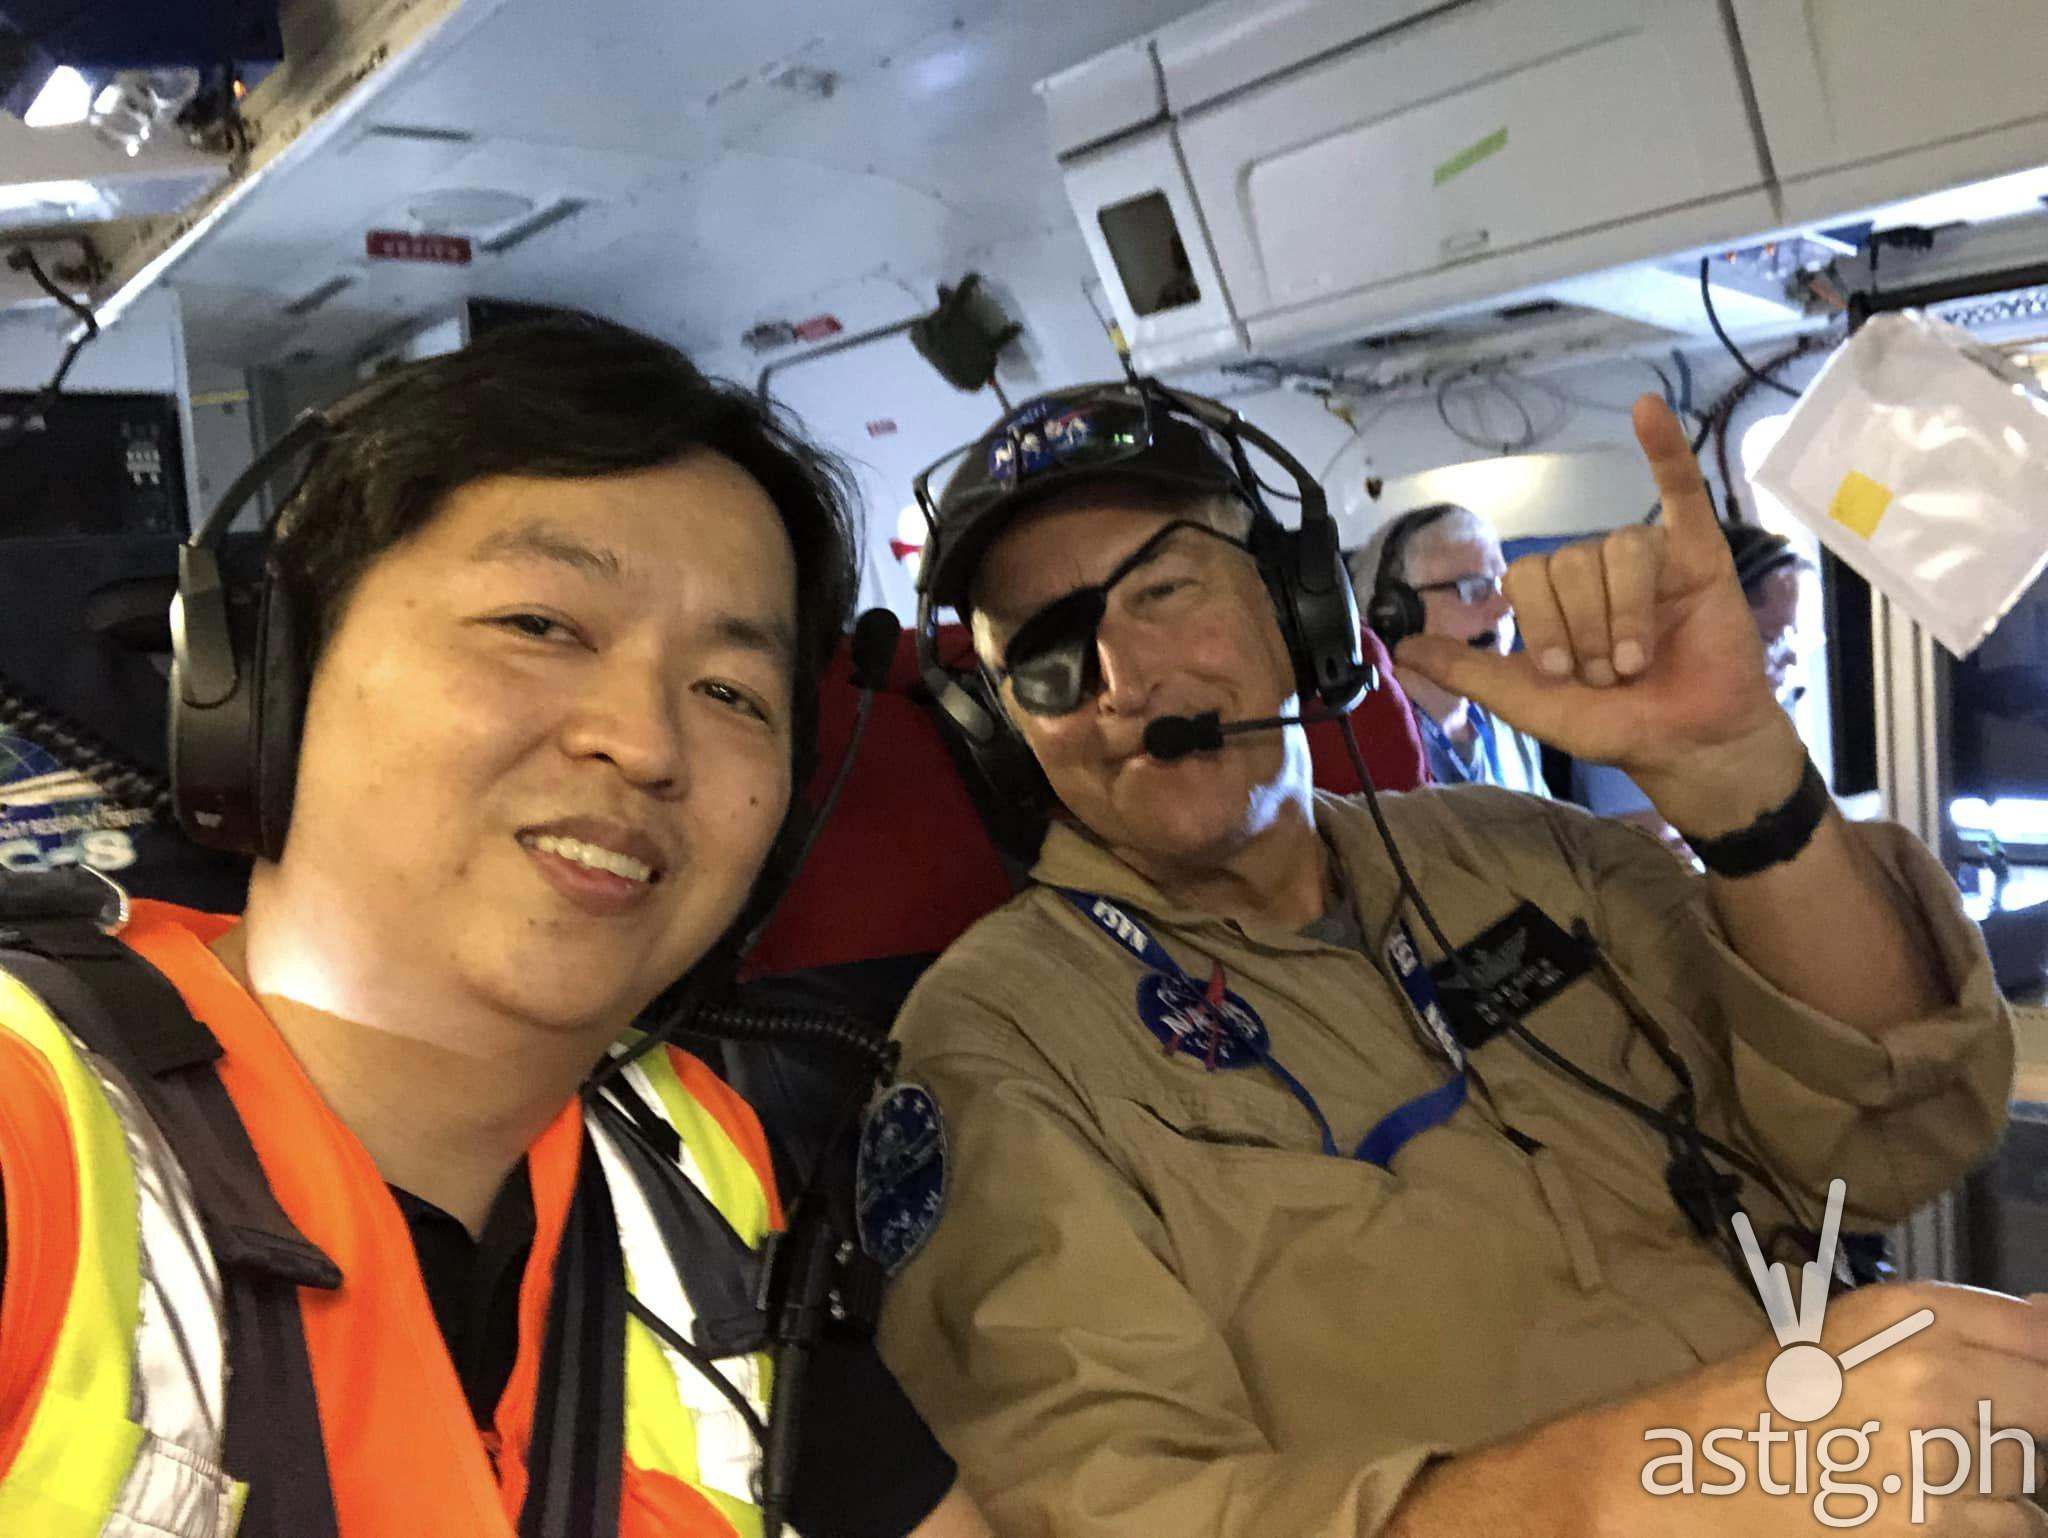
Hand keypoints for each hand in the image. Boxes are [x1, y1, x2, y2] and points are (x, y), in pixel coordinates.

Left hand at [1393, 396, 1801, 832]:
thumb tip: (1399, 647)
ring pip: (1622, 550)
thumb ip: (1467, 671)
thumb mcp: (1526, 702)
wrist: (1689, 746)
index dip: (1541, 623)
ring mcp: (1650, 561)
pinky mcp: (1701, 555)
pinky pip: (1682, 490)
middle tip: (1612, 674)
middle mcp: (1597, 571)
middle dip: (1587, 629)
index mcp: (1555, 598)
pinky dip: (1665, 448)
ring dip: (1624, 616)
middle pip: (1571, 562)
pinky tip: (1646, 410)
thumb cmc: (1614, 724)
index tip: (1562, 671)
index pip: (1527, 575)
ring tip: (1638, 661)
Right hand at [1581, 1284, 2047, 1535]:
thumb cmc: (1768, 1398)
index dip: (2043, 1364)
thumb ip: (1956, 1329)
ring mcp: (1935, 1451)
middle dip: (2024, 1425)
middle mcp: (1930, 1369)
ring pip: (2030, 1475)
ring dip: (1999, 1482)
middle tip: (1965, 1437)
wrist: (1692, 1464)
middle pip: (2047, 1404)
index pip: (2041, 1330)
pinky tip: (1926, 1510)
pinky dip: (1983, 1524)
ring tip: (1928, 1476)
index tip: (2030, 1386)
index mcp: (1908, 1310)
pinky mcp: (1930, 1523)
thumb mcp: (1856, 1333)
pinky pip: (2013, 1526)